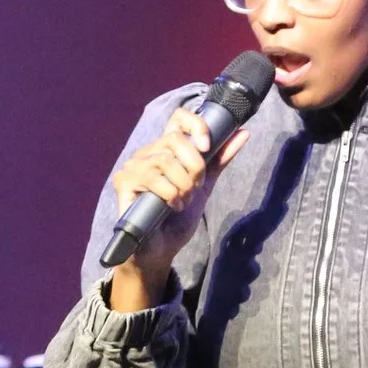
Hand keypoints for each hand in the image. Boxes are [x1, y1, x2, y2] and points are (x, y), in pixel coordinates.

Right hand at [107, 105, 249, 304]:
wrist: (160, 250)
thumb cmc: (177, 218)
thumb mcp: (204, 185)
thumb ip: (219, 159)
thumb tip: (243, 132)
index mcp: (165, 149)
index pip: (178, 117)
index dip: (196, 125)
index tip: (207, 147)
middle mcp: (147, 153)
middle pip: (176, 140)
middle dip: (195, 167)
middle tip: (195, 188)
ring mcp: (133, 166)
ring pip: (166, 160)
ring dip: (183, 185)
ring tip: (183, 202)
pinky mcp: (123, 182)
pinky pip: (153, 178)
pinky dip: (170, 194)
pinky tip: (171, 206)